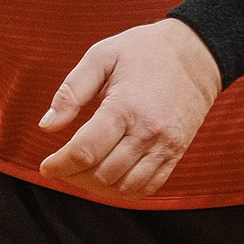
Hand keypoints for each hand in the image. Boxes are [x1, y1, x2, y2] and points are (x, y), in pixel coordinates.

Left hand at [37, 19, 221, 198]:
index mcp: (124, 107)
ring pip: (123, 188)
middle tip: (62, 166)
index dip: (59, 165)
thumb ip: (72, 90)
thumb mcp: (102, 56)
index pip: (84, 151)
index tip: (46, 166)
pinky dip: (123, 192)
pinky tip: (109, 178)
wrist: (196, 53)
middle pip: (101, 175)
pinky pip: (148, 188)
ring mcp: (164, 146)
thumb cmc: (144, 50)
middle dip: (73, 177)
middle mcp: (147, 132)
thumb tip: (47, 125)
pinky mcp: (176, 153)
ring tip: (82, 173)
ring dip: (96, 188)